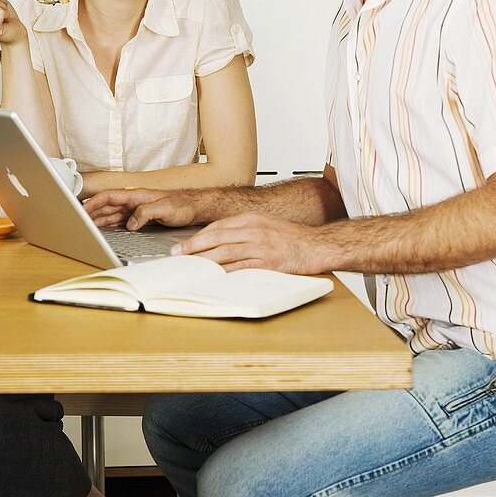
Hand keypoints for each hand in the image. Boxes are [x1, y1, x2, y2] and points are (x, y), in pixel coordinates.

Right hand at [83, 188, 202, 229]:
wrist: (196, 208)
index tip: (82, 210)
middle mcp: (134, 201)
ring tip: (87, 226)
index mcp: (137, 195)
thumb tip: (130, 224)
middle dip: (92, 212)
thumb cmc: (183, 204)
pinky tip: (105, 229)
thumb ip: (145, 213)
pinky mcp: (141, 217)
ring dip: (99, 219)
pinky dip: (110, 224)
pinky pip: (121, 220)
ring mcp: (137, 209)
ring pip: (112, 213)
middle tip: (78, 221)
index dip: (94, 203)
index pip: (109, 197)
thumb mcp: (165, 208)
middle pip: (107, 205)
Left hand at [170, 212, 325, 272]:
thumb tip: (219, 242)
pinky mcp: (268, 262)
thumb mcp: (266, 225)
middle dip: (193, 247)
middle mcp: (254, 230)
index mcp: (252, 219)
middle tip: (178, 255)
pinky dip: (225, 273)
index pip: (217, 226)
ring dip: (204, 261)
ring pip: (225, 252)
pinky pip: (241, 268)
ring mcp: (261, 246)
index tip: (183, 246)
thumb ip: (244, 231)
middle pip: (216, 237)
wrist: (317, 245)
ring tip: (190, 268)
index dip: (197, 237)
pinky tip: (214, 277)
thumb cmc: (292, 238)